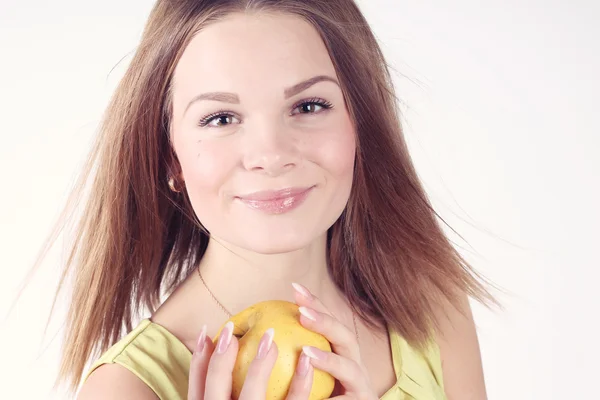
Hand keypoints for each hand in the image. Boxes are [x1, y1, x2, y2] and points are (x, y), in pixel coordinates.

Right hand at [188, 321, 313, 399]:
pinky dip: (299, 384)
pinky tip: (307, 361)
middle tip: (232, 330)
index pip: (197, 386)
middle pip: (215, 389)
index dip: (199, 357)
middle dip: (221, 359)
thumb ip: (229, 386)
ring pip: (251, 398)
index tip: (207, 330)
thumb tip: (231, 344)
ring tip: (271, 336)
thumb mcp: (233, 399)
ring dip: (259, 365)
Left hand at [292, 283, 378, 399]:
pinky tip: (316, 396)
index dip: (315, 304)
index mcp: (340, 353)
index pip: (329, 323)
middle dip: (326, 323)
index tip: (294, 288)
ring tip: (306, 353)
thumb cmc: (319, 395)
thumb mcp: (304, 375)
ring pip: (351, 369)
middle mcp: (354, 366)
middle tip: (302, 313)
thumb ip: (287, 355)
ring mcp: (361, 387)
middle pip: (346, 337)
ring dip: (329, 361)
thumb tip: (248, 334)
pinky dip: (333, 397)